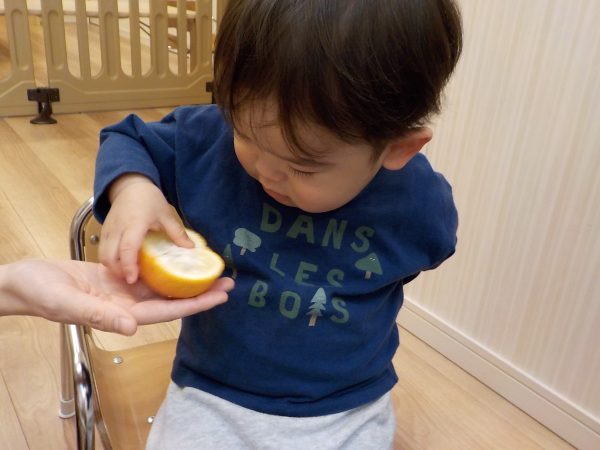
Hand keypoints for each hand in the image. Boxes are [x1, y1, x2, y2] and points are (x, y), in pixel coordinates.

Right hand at [1, 259, 233, 334]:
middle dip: (200, 292)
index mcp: (121, 314)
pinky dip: (165, 269)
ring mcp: (122, 292)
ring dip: (186, 280)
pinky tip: (179, 261)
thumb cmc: (43, 293)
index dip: (195, 305)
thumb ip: (100, 316)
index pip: (167, 312)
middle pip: (172, 299)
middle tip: (229, 282)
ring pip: (162, 286)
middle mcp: (127, 305)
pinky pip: (147, 274)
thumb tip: (131, 327)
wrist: (25, 281)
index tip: (220, 297)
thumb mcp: (69, 304)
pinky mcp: (115, 278)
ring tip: (211, 270)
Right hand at [101, 174, 193, 282]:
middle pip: (109, 256)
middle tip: (133, 281)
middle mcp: (117, 228)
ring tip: (129, 274)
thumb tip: (191, 249)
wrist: (130, 186)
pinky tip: (123, 265)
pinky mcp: (103, 232)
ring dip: (113, 268)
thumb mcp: (166, 214)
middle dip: (118, 272)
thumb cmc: (149, 199)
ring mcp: (107, 230)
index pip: (127, 248)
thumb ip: (177, 233)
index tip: (133, 279)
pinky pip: (102, 250)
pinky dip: (110, 261)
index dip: (129, 266)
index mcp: (134, 224)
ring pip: (103, 255)